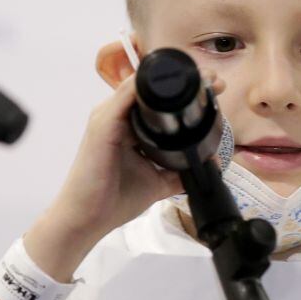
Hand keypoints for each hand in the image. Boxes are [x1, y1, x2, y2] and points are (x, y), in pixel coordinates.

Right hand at [24, 69, 225, 280]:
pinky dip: (146, 90)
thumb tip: (207, 163)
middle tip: (214, 80)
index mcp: (126, 125)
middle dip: (183, 82)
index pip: (157, 100)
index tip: (214, 89)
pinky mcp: (102, 126)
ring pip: (140, 88)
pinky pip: (124, 98)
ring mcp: (107, 117)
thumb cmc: (112, 200)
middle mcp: (115, 116)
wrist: (86, 219)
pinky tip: (168, 87)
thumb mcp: (156, 182)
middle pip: (151, 90)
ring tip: (202, 80)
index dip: (184, 92)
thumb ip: (178, 170)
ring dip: (170, 82)